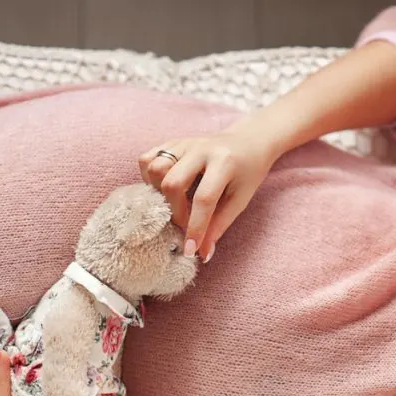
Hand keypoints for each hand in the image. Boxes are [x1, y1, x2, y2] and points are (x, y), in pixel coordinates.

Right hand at [139, 130, 275, 261]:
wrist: (247, 142)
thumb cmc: (247, 174)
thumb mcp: (240, 199)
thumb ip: (220, 225)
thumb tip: (203, 253)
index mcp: (224, 162)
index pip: (204, 199)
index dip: (195, 227)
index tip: (190, 250)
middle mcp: (201, 148)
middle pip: (172, 183)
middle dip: (175, 212)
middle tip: (185, 223)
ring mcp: (184, 143)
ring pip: (154, 168)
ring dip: (159, 194)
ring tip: (174, 204)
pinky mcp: (172, 142)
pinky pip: (147, 159)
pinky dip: (149, 178)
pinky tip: (164, 188)